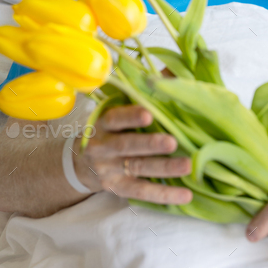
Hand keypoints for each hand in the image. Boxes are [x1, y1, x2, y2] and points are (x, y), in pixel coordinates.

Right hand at [73, 105, 192, 203]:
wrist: (81, 163)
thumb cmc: (110, 131)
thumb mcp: (116, 112)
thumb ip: (142, 94)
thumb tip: (173, 72)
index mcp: (103, 123)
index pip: (115, 119)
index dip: (130, 116)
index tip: (148, 114)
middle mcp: (103, 147)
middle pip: (126, 146)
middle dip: (150, 145)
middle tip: (172, 142)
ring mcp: (109, 169)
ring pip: (138, 168)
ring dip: (164, 168)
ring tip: (187, 166)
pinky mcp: (118, 188)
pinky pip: (142, 191)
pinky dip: (164, 194)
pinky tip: (185, 195)